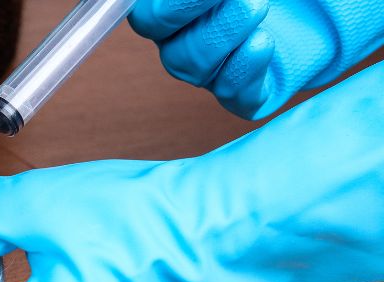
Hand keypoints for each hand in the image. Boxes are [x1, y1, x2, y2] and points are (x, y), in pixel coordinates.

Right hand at [129, 0, 383, 118]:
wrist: (308, 5)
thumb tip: (219, 0)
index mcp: (172, 13)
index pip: (150, 19)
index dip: (171, 10)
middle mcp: (184, 45)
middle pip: (173, 51)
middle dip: (208, 26)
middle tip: (249, 1)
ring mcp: (213, 73)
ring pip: (196, 73)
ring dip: (224, 39)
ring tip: (257, 7)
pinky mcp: (244, 94)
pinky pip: (234, 95)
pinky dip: (245, 70)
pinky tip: (263, 42)